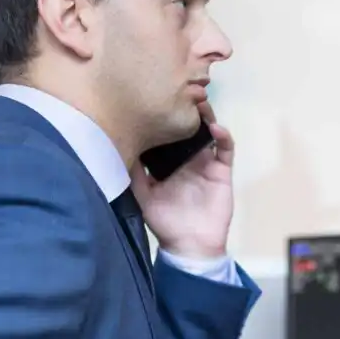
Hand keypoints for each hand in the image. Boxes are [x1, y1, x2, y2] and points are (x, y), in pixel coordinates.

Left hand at [131, 102, 233, 258]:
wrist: (190, 245)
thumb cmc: (165, 222)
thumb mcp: (141, 196)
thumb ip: (131, 173)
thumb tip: (114, 147)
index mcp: (167, 162)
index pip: (166, 134)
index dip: (164, 118)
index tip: (155, 100)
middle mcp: (187, 158)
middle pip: (188, 128)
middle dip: (186, 111)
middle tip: (180, 93)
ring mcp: (206, 163)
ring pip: (208, 132)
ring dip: (206, 117)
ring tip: (200, 103)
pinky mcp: (222, 171)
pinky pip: (225, 149)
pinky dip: (223, 137)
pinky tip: (215, 128)